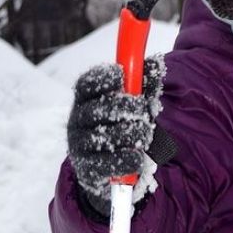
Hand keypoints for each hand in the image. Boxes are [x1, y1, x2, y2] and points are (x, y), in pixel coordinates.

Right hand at [66, 54, 165, 208]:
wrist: (110, 170)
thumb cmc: (122, 127)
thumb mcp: (134, 105)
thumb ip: (143, 84)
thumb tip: (155, 62)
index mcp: (85, 101)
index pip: (85, 84)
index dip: (101, 77)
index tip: (120, 75)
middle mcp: (77, 122)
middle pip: (99, 109)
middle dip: (128, 108)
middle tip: (144, 111)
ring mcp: (79, 146)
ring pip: (105, 136)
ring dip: (133, 133)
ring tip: (145, 134)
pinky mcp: (87, 169)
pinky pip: (106, 163)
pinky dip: (126, 159)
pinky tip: (137, 157)